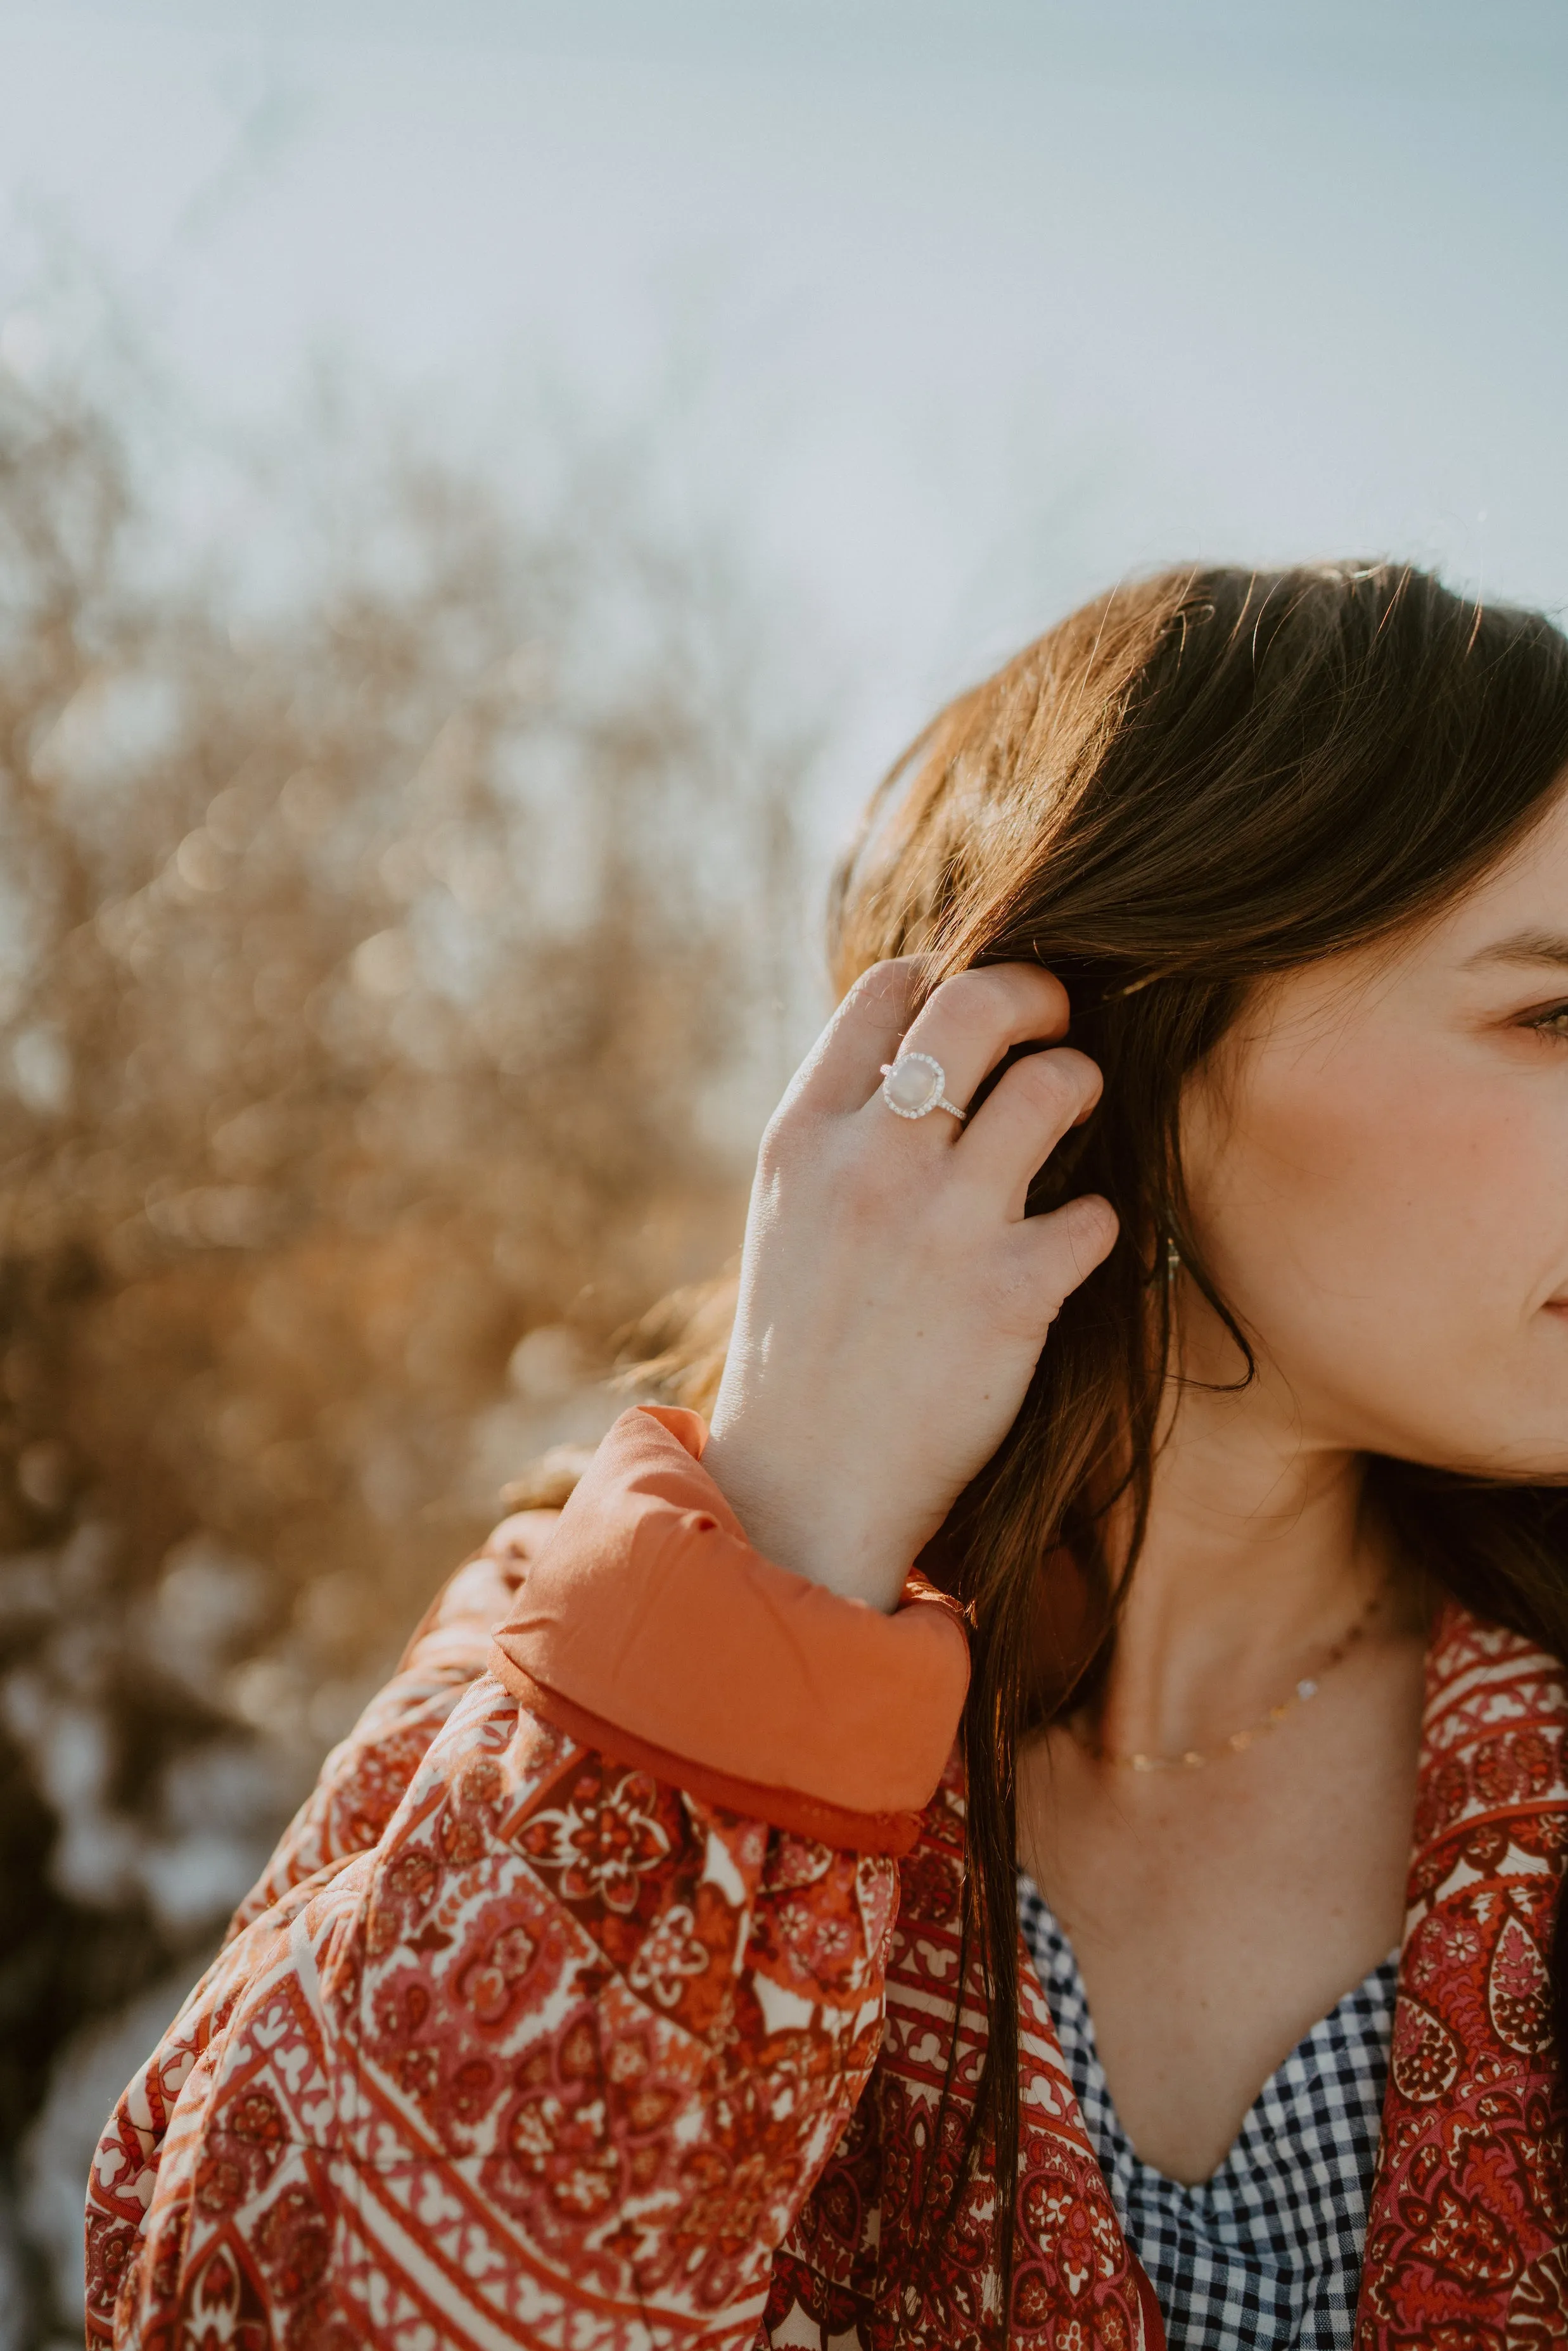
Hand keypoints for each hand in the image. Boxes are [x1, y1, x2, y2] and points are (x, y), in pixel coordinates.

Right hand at [702, 959, 1117, 1609]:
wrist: (805, 1486)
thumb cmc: (805, 1345)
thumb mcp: (791, 1213)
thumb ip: (848, 1129)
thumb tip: (925, 1051)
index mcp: (805, 1134)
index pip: (889, 991)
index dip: (945, 976)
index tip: (974, 1008)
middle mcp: (872, 1161)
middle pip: (979, 1004)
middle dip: (1038, 993)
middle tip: (1060, 1020)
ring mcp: (944, 1224)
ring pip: (1056, 1085)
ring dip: (1083, 1087)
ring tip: (1078, 1114)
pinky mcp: (1012, 1294)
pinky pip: (1099, 1211)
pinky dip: (1096, 1224)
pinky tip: (1069, 1246)